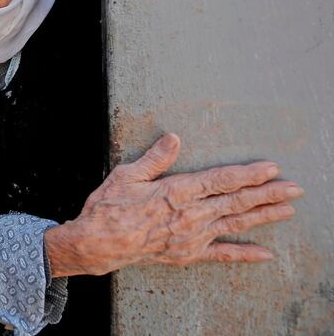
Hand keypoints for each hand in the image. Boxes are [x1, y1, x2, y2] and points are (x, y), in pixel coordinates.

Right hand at [46, 133, 302, 276]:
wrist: (99, 243)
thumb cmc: (110, 207)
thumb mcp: (128, 174)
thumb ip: (156, 158)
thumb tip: (174, 138)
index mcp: (178, 191)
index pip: (222, 180)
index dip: (249, 174)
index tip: (271, 169)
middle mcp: (191, 215)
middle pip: (237, 202)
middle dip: (268, 194)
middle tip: (294, 189)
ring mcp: (192, 237)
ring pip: (236, 224)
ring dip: (264, 217)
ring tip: (287, 210)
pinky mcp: (187, 253)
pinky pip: (221, 254)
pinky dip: (244, 254)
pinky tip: (265, 254)